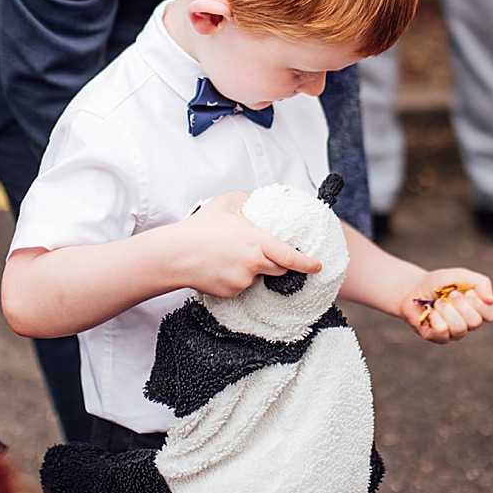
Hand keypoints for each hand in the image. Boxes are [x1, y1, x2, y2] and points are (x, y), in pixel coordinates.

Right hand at [166, 191, 321, 298]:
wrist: (175, 254)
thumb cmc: (199, 229)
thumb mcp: (225, 203)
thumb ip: (247, 200)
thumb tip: (257, 201)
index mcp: (256, 241)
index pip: (290, 256)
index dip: (307, 262)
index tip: (318, 264)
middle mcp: (252, 263)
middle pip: (279, 268)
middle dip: (278, 262)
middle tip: (260, 250)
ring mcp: (242, 281)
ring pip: (258, 276)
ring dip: (253, 268)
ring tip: (230, 255)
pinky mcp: (231, 292)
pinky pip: (242, 286)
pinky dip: (237, 278)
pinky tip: (221, 267)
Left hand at [397, 268, 492, 342]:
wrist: (413, 288)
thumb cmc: (439, 283)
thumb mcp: (461, 276)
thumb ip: (481, 283)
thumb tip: (491, 300)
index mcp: (478, 309)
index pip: (492, 314)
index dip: (481, 304)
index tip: (468, 292)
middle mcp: (468, 323)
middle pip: (475, 322)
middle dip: (460, 304)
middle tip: (450, 294)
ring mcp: (454, 333)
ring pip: (460, 329)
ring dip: (447, 311)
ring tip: (438, 303)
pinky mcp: (438, 337)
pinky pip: (442, 332)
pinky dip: (435, 318)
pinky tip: (430, 312)